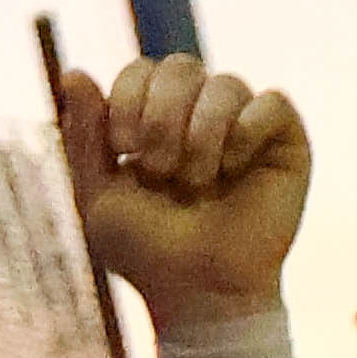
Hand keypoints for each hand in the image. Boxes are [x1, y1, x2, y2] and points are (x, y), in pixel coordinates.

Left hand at [54, 55, 310, 327]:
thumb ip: (84, 135)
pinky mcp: (284, 138)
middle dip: (162, 119)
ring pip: (226, 82)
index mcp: (154, 120)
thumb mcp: (99, 194)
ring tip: (197, 184)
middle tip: (160, 171)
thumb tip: (72, 71)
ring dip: (201, 137)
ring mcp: (244, 122)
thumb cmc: (146, 251)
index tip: (123, 149)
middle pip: (181, 66)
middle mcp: (200, 113)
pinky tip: (235, 171)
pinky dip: (244, 135)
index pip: (140, 71)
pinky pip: (270, 100)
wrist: (200, 291)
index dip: (128, 99)